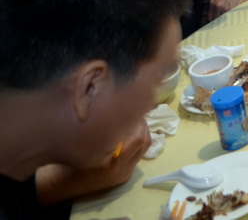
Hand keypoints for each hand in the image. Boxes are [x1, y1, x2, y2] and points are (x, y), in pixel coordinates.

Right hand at [36, 122, 151, 204]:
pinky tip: (124, 136)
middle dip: (142, 125)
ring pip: (143, 149)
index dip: (137, 121)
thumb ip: (105, 130)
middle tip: (132, 114)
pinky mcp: (123, 177)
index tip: (130, 108)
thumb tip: (121, 112)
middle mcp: (122, 170)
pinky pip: (137, 157)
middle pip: (145, 141)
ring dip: (140, 133)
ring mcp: (124, 174)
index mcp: (113, 162)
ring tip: (128, 123)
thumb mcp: (83, 141)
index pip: (138, 137)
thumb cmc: (64, 161)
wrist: (56, 186)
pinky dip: (135, 144)